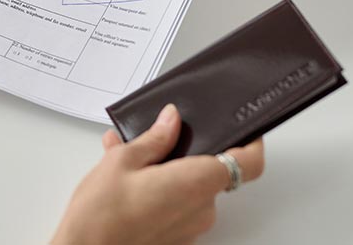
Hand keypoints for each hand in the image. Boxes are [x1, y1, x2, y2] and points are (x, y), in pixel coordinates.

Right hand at [52, 104, 263, 244]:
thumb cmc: (101, 215)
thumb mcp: (123, 160)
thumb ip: (155, 138)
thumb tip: (171, 120)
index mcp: (196, 182)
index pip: (249, 163)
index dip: (252, 142)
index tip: (245, 128)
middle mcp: (201, 209)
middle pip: (212, 171)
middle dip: (185, 152)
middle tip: (157, 139)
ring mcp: (190, 228)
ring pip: (189, 188)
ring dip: (165, 170)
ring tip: (126, 158)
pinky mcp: (174, 239)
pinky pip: (176, 206)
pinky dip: (158, 190)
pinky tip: (126, 180)